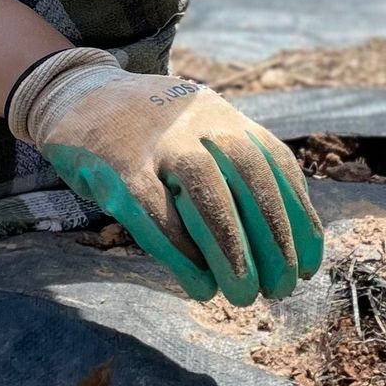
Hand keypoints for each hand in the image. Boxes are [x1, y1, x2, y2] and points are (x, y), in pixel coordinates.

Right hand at [7, 49, 322, 305]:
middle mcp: (196, 121)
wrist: (76, 92)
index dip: (299, 216)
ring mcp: (154, 140)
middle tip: (282, 287)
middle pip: (249, 176)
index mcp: (223, 115)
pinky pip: (152, 211)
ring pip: (204, 191)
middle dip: (273, 236)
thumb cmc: (150, 130)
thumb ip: (233, 168)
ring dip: (230, 247)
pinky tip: (198, 283)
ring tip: (244, 293)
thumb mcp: (198, 129)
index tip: (309, 265)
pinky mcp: (115, 165)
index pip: (276, 163)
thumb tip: (281, 237)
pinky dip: (180, 251)